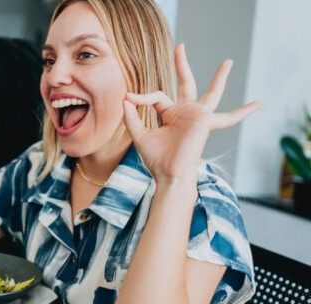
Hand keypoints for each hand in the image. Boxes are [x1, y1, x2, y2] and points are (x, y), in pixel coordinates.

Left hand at [122, 44, 260, 183]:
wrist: (168, 174)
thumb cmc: (156, 158)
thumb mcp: (140, 134)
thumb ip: (132, 116)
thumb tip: (126, 97)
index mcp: (171, 114)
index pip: (157, 96)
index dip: (141, 96)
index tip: (128, 98)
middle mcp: (186, 113)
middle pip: (186, 83)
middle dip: (182, 65)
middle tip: (180, 46)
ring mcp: (198, 116)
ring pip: (212, 93)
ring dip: (220, 77)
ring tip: (228, 62)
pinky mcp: (206, 121)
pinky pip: (228, 117)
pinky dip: (244, 112)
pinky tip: (259, 104)